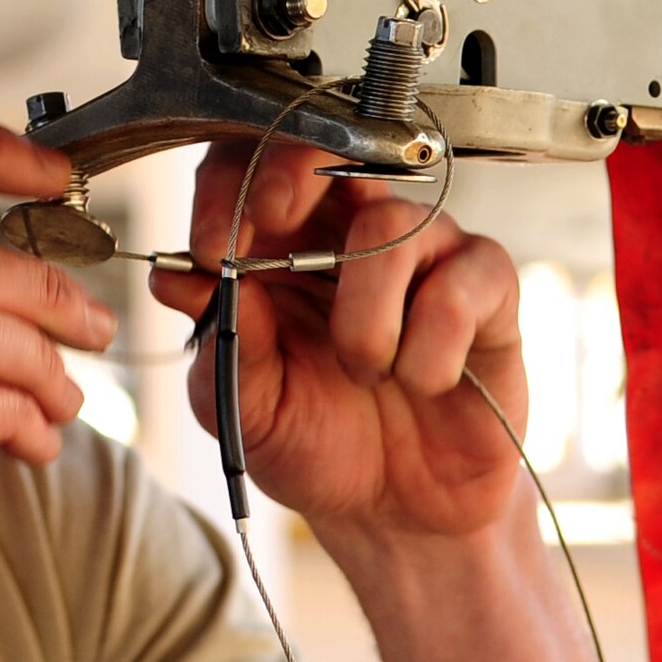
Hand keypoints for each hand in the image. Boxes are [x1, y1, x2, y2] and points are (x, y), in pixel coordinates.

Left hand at [149, 141, 523, 544]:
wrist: (394, 512)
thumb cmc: (314, 441)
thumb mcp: (243, 405)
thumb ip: (219, 338)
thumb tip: (175, 277)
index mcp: (275, 247)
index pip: (246, 170)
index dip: (225, 188)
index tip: (210, 245)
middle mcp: (347, 234)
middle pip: (325, 149)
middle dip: (290, 176)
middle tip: (271, 222)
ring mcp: (421, 254)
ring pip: (392, 224)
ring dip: (366, 313)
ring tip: (364, 368)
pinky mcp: (485, 289)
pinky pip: (465, 278)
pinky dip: (433, 341)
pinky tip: (422, 380)